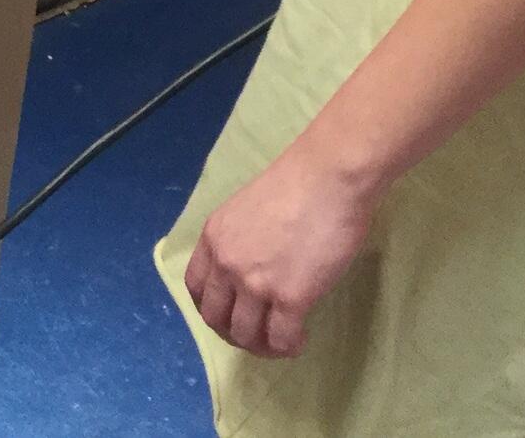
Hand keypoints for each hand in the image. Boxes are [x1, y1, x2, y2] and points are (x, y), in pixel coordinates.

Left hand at [180, 146, 379, 358]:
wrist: (328, 178)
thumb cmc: (297, 184)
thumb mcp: (246, 210)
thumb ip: (240, 240)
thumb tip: (252, 266)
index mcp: (214, 238)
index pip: (196, 288)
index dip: (212, 308)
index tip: (230, 314)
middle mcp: (227, 264)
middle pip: (215, 318)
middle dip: (234, 334)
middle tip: (256, 335)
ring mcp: (256, 283)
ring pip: (246, 335)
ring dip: (261, 346)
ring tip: (281, 340)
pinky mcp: (290, 298)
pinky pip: (282, 339)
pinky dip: (289, 347)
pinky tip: (300, 339)